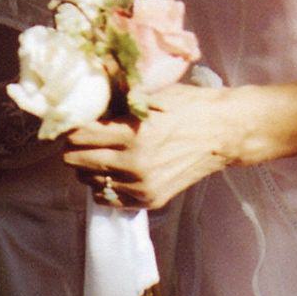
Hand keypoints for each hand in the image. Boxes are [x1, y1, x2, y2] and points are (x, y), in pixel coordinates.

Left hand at [63, 83, 238, 210]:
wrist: (225, 133)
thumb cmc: (189, 107)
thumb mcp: (152, 95)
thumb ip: (118, 103)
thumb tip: (88, 103)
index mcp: (132, 135)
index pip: (78, 136)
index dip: (71, 128)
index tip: (73, 123)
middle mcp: (134, 164)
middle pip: (77, 160)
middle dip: (75, 147)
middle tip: (82, 139)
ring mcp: (142, 186)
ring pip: (90, 181)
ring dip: (88, 167)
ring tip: (99, 154)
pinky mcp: (151, 200)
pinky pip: (109, 199)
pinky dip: (104, 186)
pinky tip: (112, 172)